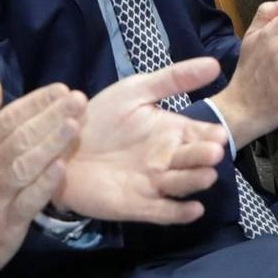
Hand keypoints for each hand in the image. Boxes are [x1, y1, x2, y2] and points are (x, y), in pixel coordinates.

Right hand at [0, 79, 84, 277]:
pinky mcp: (5, 226)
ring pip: (24, 166)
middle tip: (79, 98)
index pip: (6, 120)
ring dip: (51, 145)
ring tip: (76, 125)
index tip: (62, 89)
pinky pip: (27, 201)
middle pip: (19, 138)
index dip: (35, 103)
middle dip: (50, 116)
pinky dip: (44, 184)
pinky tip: (62, 168)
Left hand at [55, 59, 229, 224]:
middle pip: (195, 159)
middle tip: (213, 152)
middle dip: (205, 157)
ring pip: (182, 184)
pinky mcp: (137, 205)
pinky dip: (179, 213)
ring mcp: (154, 184)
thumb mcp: (135, 91)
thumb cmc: (99, 118)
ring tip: (206, 175)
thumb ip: (173, 79)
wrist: (58, 146)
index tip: (219, 134)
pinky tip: (193, 209)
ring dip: (196, 181)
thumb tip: (214, 63)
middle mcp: (168, 159)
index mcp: (172, 132)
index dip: (212, 135)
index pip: (202, 134)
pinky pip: (163, 212)